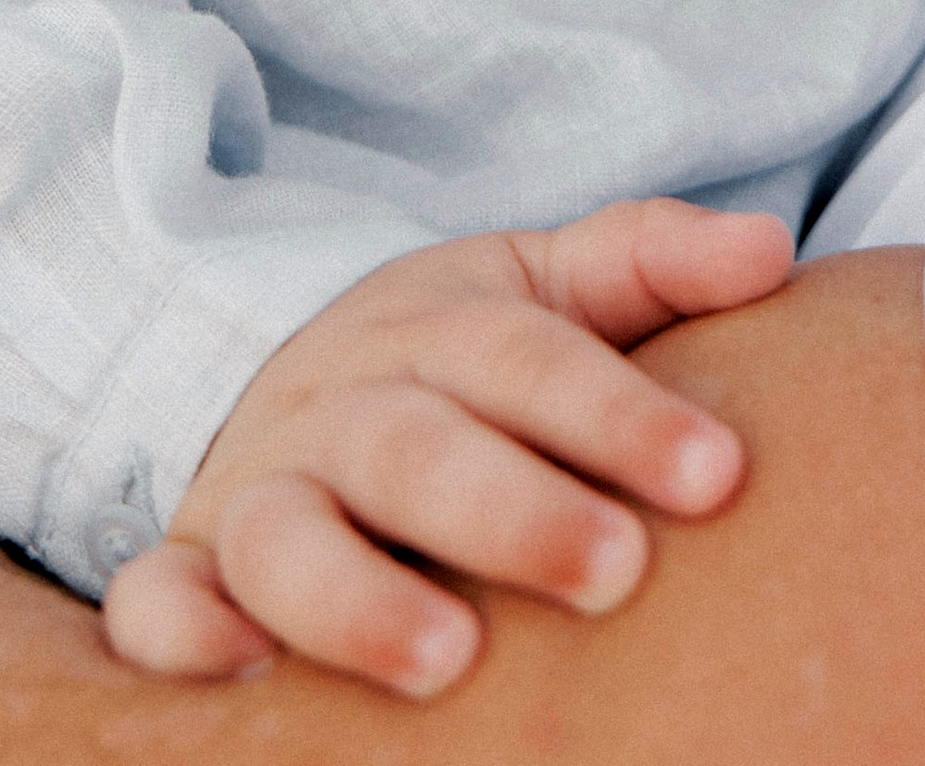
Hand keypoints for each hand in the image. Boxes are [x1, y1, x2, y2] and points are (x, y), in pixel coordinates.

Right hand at [100, 194, 793, 693]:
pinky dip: (179, 632)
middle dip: (513, 510)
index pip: (531, 359)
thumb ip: (653, 264)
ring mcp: (262, 485)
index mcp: (440, 329)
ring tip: (450, 659)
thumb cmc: (461, 357)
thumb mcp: (549, 288)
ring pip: (288, 531)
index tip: (718, 474)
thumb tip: (770, 250)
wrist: (294, 376)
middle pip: (419, 447)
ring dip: (359, 593)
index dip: (621, 415)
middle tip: (614, 572)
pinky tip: (235, 674)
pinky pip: (154, 600)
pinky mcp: (193, 565)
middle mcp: (345, 403)